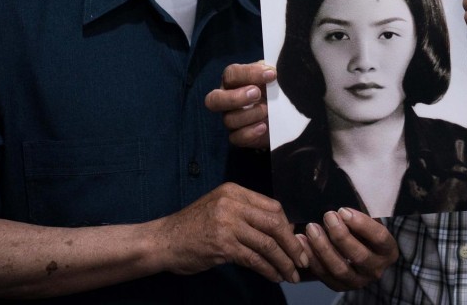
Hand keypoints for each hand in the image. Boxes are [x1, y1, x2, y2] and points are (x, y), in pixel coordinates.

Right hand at [154, 182, 307, 283]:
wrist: (163, 241)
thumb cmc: (192, 227)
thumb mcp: (219, 208)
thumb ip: (245, 213)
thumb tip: (280, 228)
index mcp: (234, 191)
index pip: (272, 206)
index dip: (288, 225)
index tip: (296, 240)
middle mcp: (232, 204)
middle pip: (274, 223)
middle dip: (292, 244)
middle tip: (303, 260)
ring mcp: (226, 223)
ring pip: (267, 243)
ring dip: (283, 261)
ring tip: (292, 273)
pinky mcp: (222, 245)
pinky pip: (253, 258)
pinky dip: (268, 269)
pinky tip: (274, 276)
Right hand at [205, 62, 274, 148]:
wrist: (282, 113)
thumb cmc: (273, 89)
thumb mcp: (272, 77)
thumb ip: (270, 71)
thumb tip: (272, 70)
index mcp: (233, 80)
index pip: (232, 74)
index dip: (250, 73)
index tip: (271, 75)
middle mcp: (226, 99)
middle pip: (215, 99)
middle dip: (235, 97)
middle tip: (256, 94)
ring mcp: (230, 119)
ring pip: (229, 119)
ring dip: (250, 114)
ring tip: (267, 110)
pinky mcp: (237, 136)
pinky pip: (236, 138)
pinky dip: (250, 133)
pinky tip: (264, 126)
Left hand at [299, 208, 397, 290]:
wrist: (359, 251)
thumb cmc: (363, 230)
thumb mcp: (368, 220)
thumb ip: (359, 215)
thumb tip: (343, 202)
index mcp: (388, 250)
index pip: (379, 238)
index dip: (362, 224)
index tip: (344, 210)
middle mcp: (376, 269)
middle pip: (359, 256)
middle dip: (340, 235)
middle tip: (328, 216)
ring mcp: (358, 281)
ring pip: (339, 268)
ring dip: (323, 248)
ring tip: (311, 228)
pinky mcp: (339, 286)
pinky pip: (324, 275)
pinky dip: (312, 258)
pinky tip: (303, 241)